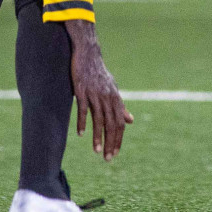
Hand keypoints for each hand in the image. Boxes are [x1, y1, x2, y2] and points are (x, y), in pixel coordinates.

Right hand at [67, 22, 133, 161]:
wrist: (88, 53)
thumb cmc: (100, 74)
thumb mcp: (113, 90)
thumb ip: (121, 107)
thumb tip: (130, 121)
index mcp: (115, 98)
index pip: (120, 123)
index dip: (118, 139)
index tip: (115, 153)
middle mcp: (108, 97)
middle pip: (112, 124)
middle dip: (111, 142)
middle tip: (108, 158)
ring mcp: (95, 94)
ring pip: (99, 119)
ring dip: (98, 136)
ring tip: (97, 151)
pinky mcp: (82, 90)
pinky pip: (83, 108)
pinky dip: (82, 122)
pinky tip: (80, 134)